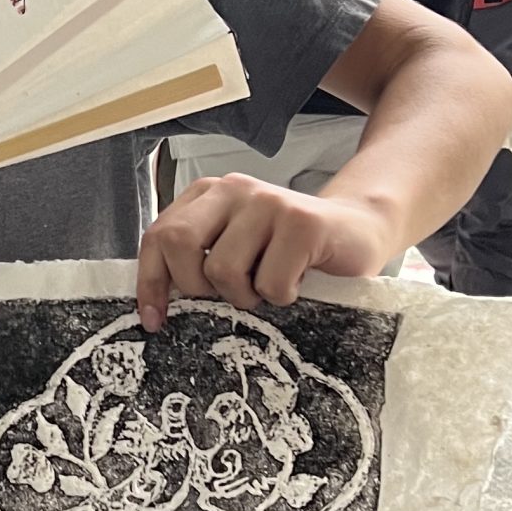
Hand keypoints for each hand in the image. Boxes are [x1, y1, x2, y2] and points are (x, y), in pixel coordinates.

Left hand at [137, 176, 395, 326]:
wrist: (360, 230)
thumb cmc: (291, 250)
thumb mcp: (238, 249)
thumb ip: (199, 261)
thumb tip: (156, 310)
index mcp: (209, 195)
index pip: (158, 236)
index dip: (151, 282)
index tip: (156, 320)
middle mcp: (234, 189)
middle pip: (178, 243)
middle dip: (196, 287)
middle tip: (228, 297)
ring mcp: (268, 202)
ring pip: (223, 269)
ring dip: (246, 296)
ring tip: (268, 288)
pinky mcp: (303, 223)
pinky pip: (270, 283)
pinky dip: (282, 297)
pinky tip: (298, 282)